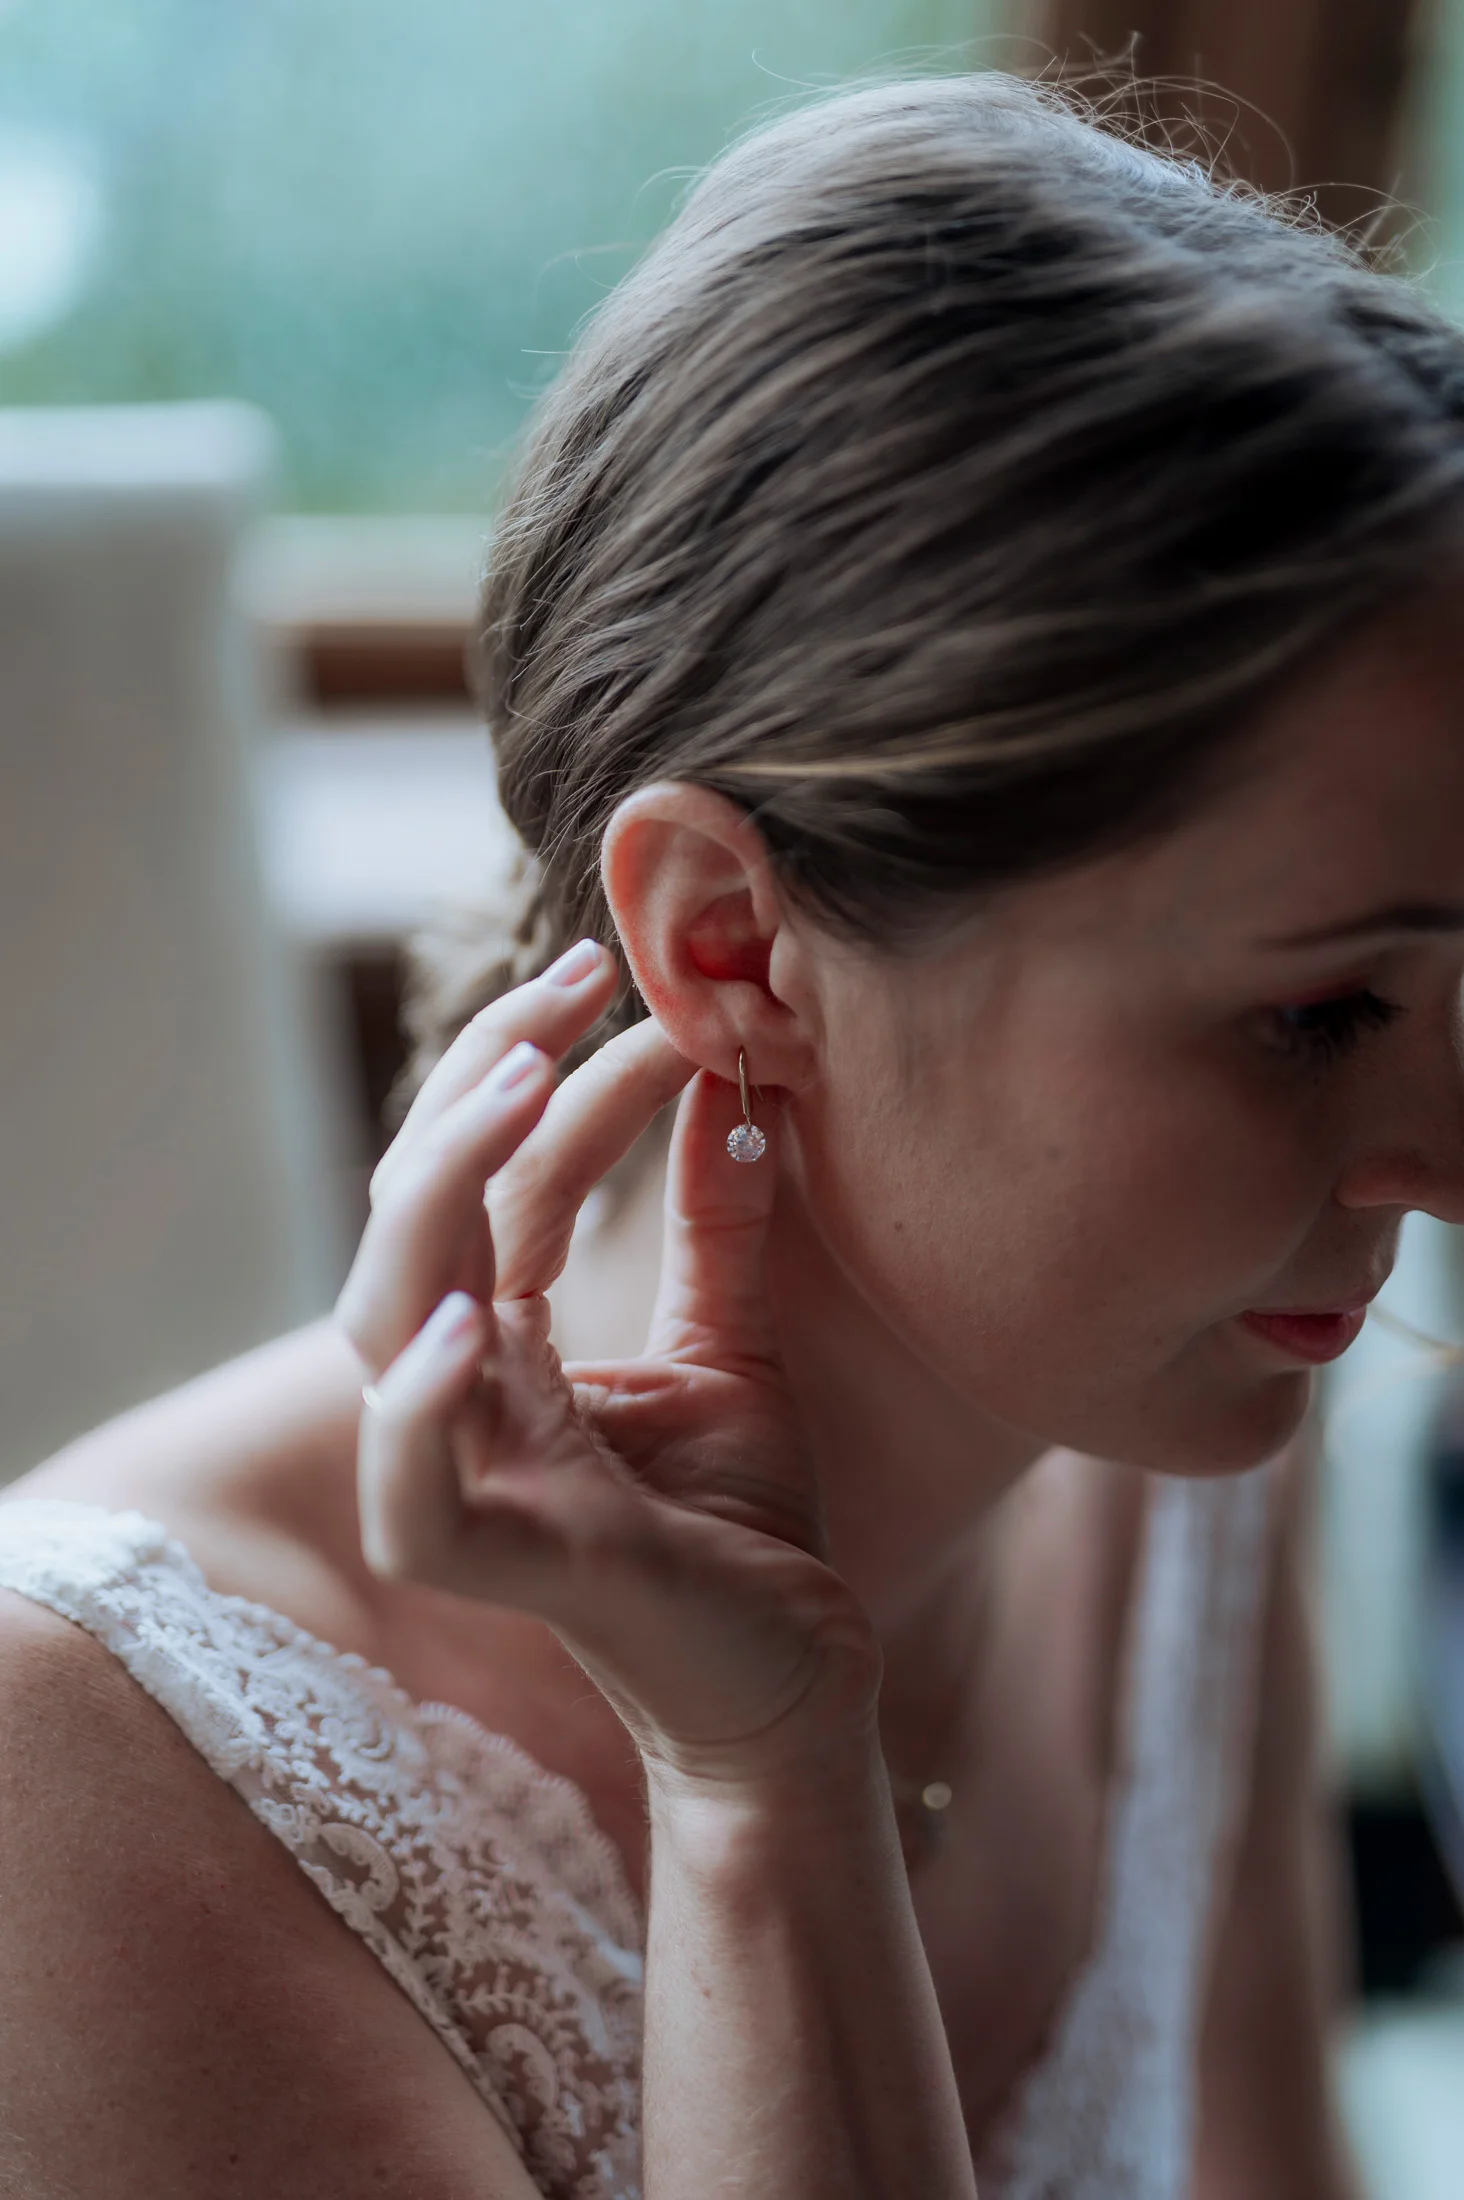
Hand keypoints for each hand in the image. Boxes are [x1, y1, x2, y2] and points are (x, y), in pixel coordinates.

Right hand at [333, 942, 880, 1790]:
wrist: (799, 1684)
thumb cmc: (745, 1531)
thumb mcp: (735, 1349)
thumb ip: (716, 1231)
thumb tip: (735, 1092)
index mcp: (506, 1345)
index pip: (494, 1180)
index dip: (546, 1073)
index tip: (629, 987)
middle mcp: (463, 1395)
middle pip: (412, 1214)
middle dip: (476, 1081)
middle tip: (577, 980)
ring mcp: (469, 1478)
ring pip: (379, 1318)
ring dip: (438, 1191)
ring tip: (522, 1085)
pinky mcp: (504, 1565)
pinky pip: (413, 1491)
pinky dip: (417, 1406)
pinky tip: (470, 1319)